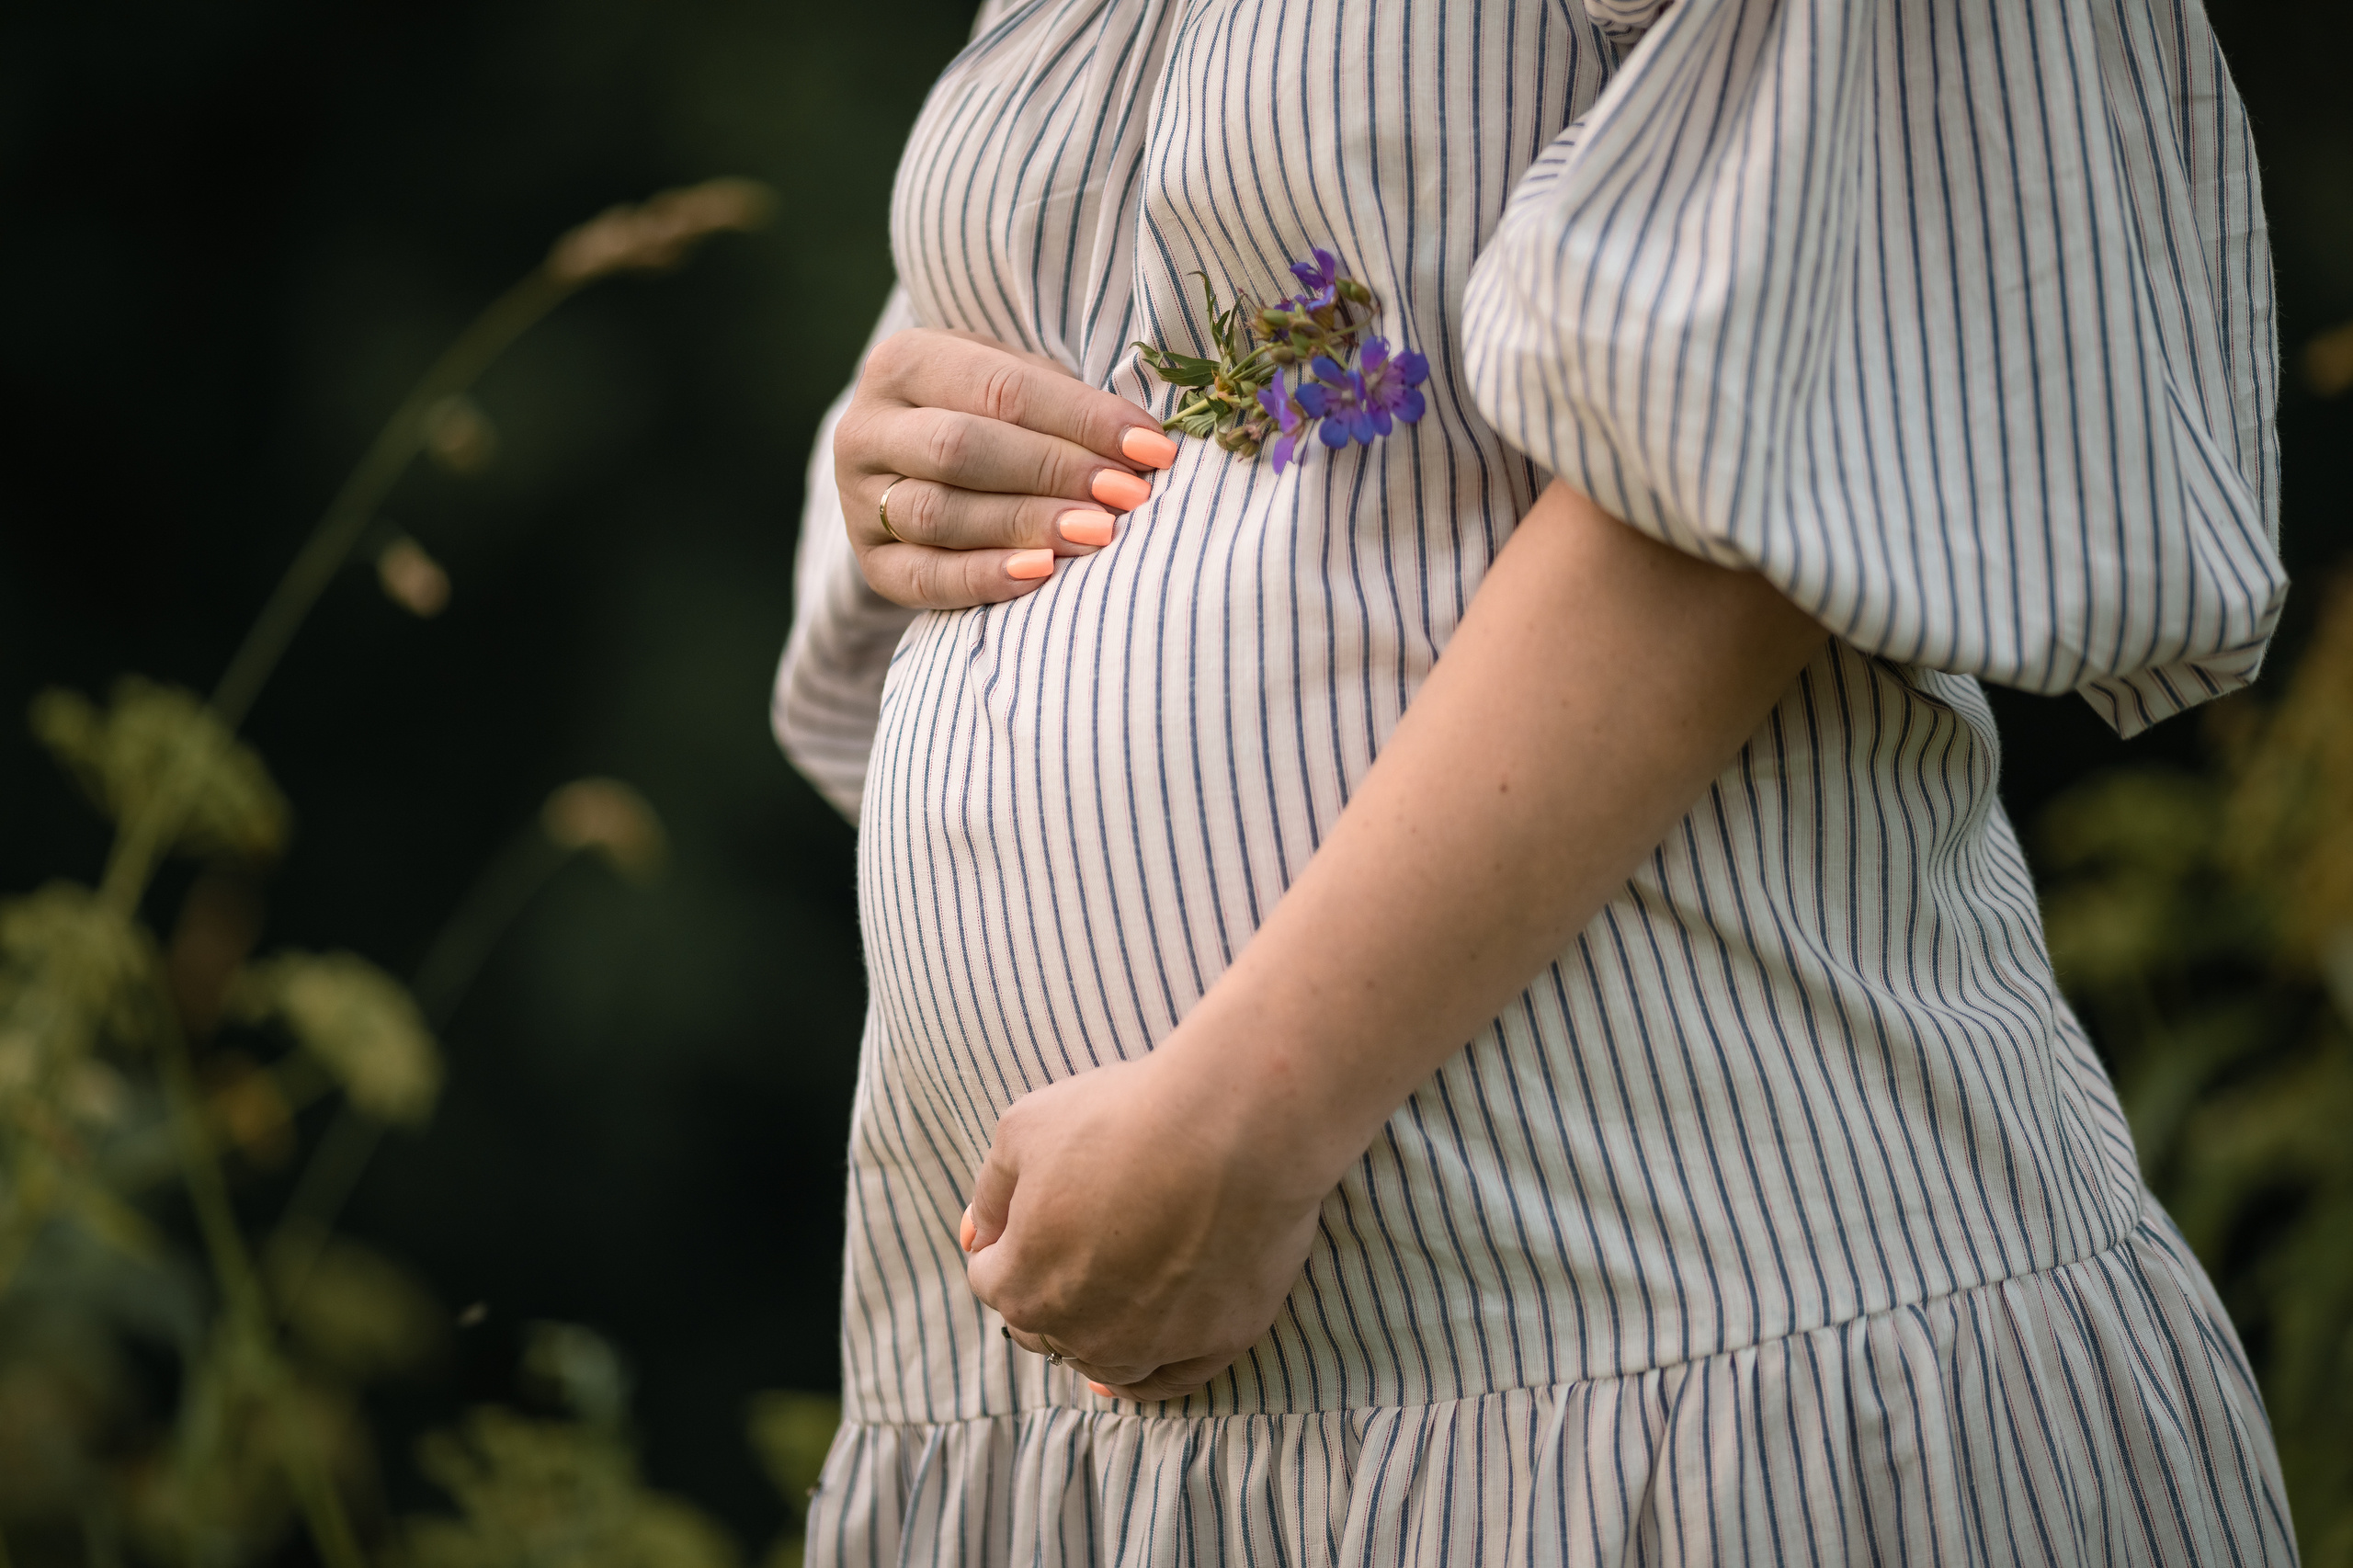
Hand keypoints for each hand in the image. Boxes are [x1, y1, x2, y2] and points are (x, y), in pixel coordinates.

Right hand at [835, 327, 1178, 608]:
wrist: (916, 462)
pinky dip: (985, 577)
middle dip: (1054, 471)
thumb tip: (1142, 446)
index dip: (1081, 419)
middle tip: (1128, 495)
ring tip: (1098, 534)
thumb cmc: (989, 414)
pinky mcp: (871, 561)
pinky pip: (924, 578)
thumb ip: (1063, 403)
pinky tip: (1042, 573)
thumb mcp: (1013, 380)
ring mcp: (858, 498)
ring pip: (939, 514)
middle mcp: (865, 427)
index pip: (1000, 389)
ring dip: (1026, 525)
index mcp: (903, 362)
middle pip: (961, 449)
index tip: (1151, 447)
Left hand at [960, 1046, 1332, 1402]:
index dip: (1010, 1241)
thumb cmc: (1123, 1117)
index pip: (992, 1279)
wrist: (1235, 1123)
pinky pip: (1172, 1379)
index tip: (1041, 1210)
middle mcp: (1080, 1332)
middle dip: (1053, 1289)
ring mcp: (1151, 1346)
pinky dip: (1155, 1367)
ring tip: (1119, 1290)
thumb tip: (975, 1236)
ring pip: (1106, 1363)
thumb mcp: (1023, 1129)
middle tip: (1087, 1239)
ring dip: (1100, 1332)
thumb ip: (990, 1193)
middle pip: (1045, 1327)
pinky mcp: (1217, 1342)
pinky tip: (1151, 1348)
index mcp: (1022, 1285)